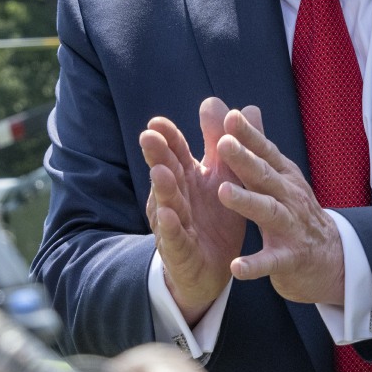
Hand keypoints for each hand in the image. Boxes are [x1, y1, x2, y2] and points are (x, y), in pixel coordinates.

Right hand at [140, 97, 247, 323]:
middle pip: (165, 173)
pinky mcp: (182, 252)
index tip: (157, 122)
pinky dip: (171, 228)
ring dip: (163, 189)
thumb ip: (221, 141)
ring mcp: (175, 225)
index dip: (167, 138)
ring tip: (160, 172)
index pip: (174, 153)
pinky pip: (175, 239)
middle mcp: (176, 198)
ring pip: (167, 204)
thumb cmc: (214, 216)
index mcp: (187, 178)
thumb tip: (218, 101)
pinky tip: (168, 216)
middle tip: (149, 137)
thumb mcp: (222, 176)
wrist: (214, 270)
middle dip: (157, 156)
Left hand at [216, 107, 344, 305]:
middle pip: (265, 176)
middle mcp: (289, 197)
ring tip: (223, 192)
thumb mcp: (282, 178)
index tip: (230, 117)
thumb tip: (242, 110)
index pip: (266, 152)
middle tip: (222, 143)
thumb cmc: (296, 212)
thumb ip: (259, 149)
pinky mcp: (290, 259)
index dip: (249, 135)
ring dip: (247, 201)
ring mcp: (291, 228)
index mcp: (284, 177)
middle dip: (245, 159)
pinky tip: (236, 267)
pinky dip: (255, 264)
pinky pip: (271, 262)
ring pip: (269, 212)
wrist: (332, 257)